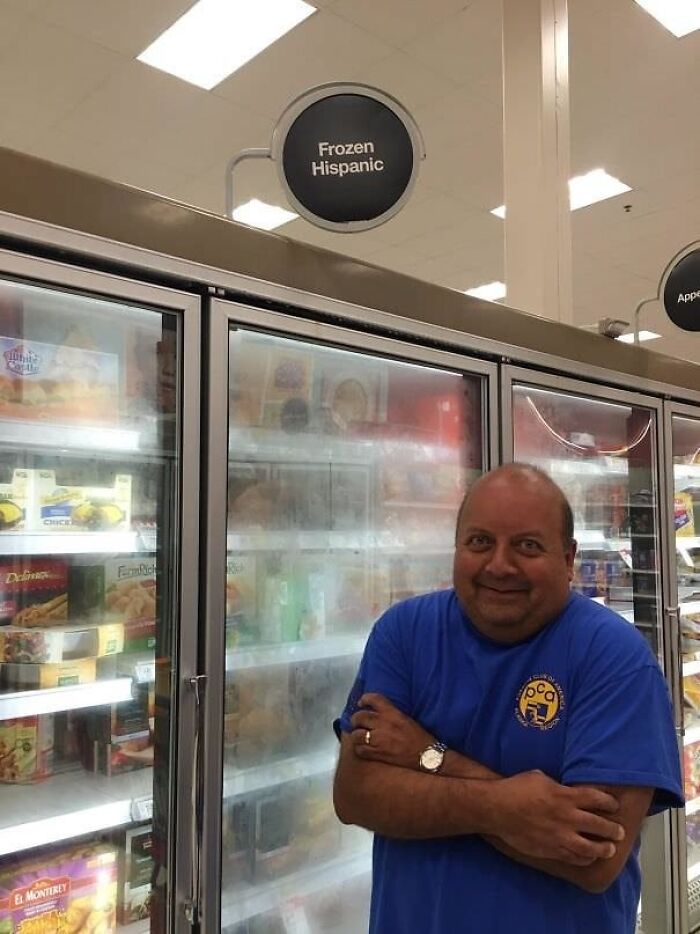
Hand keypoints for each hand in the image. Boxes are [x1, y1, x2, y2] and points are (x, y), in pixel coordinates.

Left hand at [350, 693, 433, 769]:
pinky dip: (359, 749)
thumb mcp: (405, 718)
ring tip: (359, 736)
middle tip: (357, 722)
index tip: (361, 703)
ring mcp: (379, 739)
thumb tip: (376, 711)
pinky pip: (360, 750)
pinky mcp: (378, 754)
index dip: (364, 699)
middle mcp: (383, 724)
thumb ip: (390, 713)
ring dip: (356, 735)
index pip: (373, 699)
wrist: (426, 756)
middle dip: (356, 719)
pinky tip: (363, 748)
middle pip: (360, 716)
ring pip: (357, 734)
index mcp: (392, 713)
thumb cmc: (418, 737)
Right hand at [491, 770, 623, 865]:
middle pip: (600, 825)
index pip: (597, 799)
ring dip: (604, 849)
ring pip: (592, 848)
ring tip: (609, 848)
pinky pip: (575, 858)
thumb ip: (558, 785)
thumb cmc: (516, 788)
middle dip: (613, 829)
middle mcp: (567, 817)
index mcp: (565, 796)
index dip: (609, 803)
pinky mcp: (552, 850)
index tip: (614, 805)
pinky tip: (588, 857)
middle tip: (620, 831)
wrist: (497, 809)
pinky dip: (585, 858)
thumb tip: (566, 790)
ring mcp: (560, 836)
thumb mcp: (540, 777)